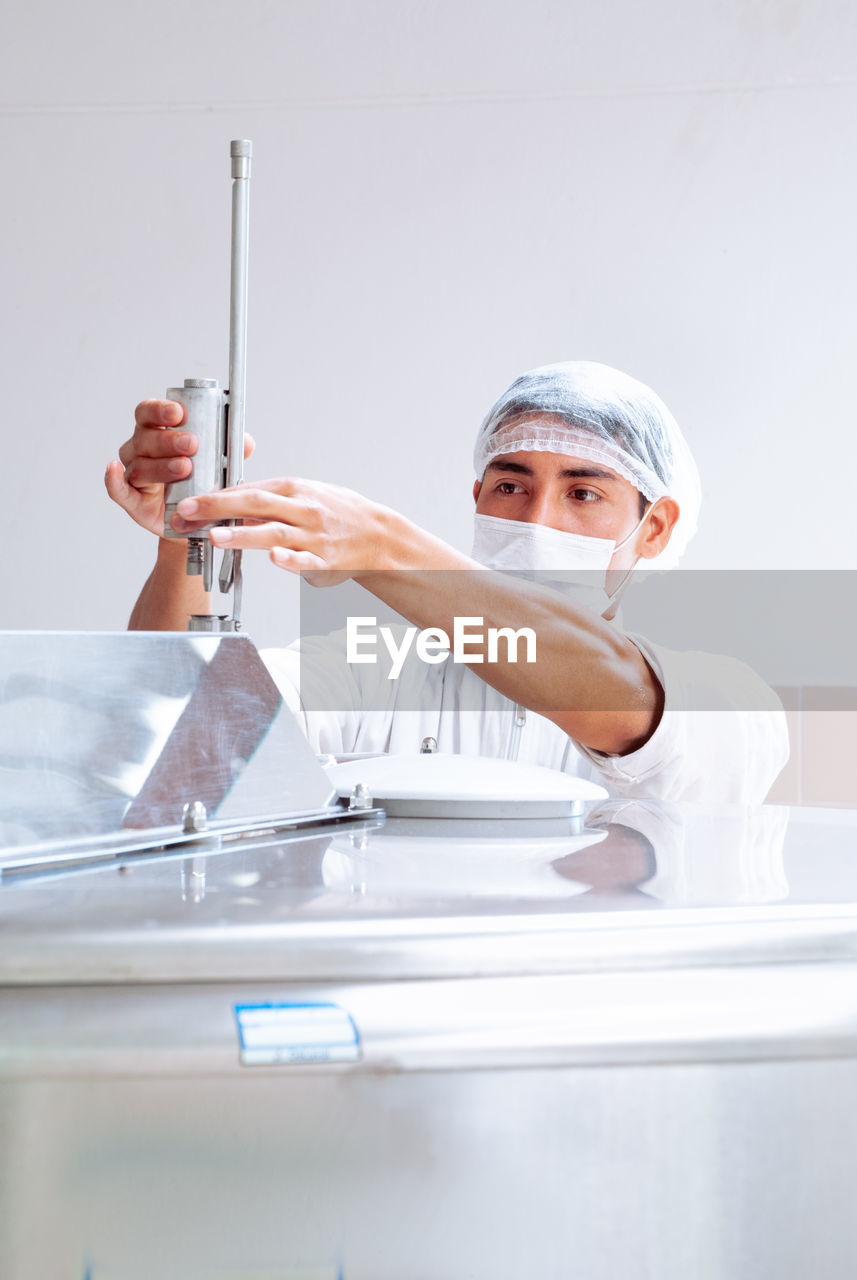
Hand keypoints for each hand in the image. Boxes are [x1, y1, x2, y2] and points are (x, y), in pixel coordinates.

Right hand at [105, 399, 254, 536]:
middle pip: (145, 437)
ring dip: (160, 465)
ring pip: (139, 465)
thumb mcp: (222, 463)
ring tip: (184, 468)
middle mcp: (141, 449)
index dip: (160, 410)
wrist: (198, 519)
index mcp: (157, 432)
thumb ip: (232, 449)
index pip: (149, 412)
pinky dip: (112, 480)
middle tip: (192, 445)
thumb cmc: (204, 482)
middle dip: (168, 440)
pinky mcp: (132, 500)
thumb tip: (246, 441)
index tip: (179, 413)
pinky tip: (113, 470)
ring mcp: (135, 474)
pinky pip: (117, 489)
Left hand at [170, 476, 397, 584]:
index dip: (214, 496)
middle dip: (218, 507)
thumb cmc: (338, 513)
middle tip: (188, 513)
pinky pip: (306, 560)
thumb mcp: (305, 495)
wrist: (379, 535)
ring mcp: (314, 536)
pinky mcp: (325, 561)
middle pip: (255, 504)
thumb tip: (232, 503)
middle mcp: (302, 509)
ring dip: (244, 533)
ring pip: (275, 532)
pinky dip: (290, 558)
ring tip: (217, 536)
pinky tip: (274, 557)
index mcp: (294, 490)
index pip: (247, 490)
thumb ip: (270, 500)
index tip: (188, 503)